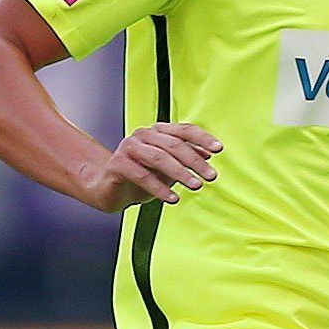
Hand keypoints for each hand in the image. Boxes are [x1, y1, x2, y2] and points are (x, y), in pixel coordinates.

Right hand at [80, 122, 222, 211]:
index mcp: (158, 132)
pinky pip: (142, 175)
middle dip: (195, 162)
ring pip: (159, 158)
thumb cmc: (141, 176)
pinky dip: (159, 188)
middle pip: (174, 145)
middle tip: (211, 176)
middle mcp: (143, 135)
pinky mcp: (117, 164)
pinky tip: (172, 198)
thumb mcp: (169, 168)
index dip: (202, 139)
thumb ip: (186, 158)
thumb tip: (209, 154)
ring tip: (196, 186)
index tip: (219, 149)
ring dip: (180, 173)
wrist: (109, 189)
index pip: (184, 130)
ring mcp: (128, 148)